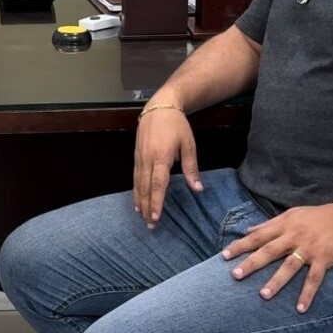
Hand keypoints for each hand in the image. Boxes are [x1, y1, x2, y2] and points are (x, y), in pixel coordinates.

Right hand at [132, 107, 200, 226]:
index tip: (156, 217)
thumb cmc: (177, 125)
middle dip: (147, 207)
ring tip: (142, 216)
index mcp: (161, 157)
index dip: (157, 202)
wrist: (158, 107)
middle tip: (150, 225)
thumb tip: (198, 189)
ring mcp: (139, 157)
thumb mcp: (189, 145)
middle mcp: (147, 159)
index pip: (158, 184)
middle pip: (145, 188)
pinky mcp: (136, 156)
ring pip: (138, 184)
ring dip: (140, 201)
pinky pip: (135, 177)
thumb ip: (191, 167)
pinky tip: (137, 200)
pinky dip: (135, 190)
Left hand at [222, 203, 332, 312]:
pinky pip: (314, 279)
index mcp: (284, 226)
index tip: (224, 255)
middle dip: (251, 264)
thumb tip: (249, 229)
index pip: (257, 236)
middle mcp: (293, 237)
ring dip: (276, 281)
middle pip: (268, 251)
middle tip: (235, 275)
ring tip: (263, 295)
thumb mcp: (292, 213)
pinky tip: (300, 308)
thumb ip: (270, 223)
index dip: (240, 246)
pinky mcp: (325, 259)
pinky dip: (307, 293)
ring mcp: (309, 249)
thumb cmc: (320, 215)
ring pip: (289, 266)